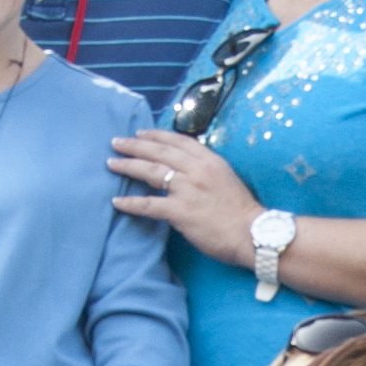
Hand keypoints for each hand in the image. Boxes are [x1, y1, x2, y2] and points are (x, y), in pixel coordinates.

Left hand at [108, 128, 258, 264]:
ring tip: (112, 164)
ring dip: (129, 166)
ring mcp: (188, 189)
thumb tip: (187, 168)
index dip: (156, 135)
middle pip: (160, 152)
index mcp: (210, 160)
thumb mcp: (227, 178)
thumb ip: (207, 170)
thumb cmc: (242, 210)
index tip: (141, 133)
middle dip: (135, 145)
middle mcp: (197, 170)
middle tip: (117, 142)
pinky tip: (117, 202)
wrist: (253, 233)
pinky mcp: (181, 211)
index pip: (178, 141)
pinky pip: (150, 204)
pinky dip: (131, 203)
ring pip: (151, 172)